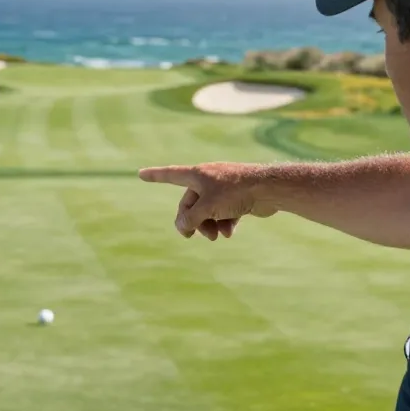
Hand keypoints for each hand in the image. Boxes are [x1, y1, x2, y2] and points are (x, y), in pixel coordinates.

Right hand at [137, 162, 277, 239]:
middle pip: (190, 203)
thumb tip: (183, 227)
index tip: (140, 174)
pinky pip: (223, 213)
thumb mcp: (206, 208)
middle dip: (192, 221)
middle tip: (191, 236)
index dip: (155, 176)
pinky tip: (230, 232)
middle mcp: (208, 179)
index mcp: (197, 174)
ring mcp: (223, 188)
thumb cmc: (235, 192)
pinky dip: (224, 223)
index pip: (170, 175)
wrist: (268, 189)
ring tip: (216, 236)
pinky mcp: (237, 198)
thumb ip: (189, 219)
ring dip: (209, 225)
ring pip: (207, 211)